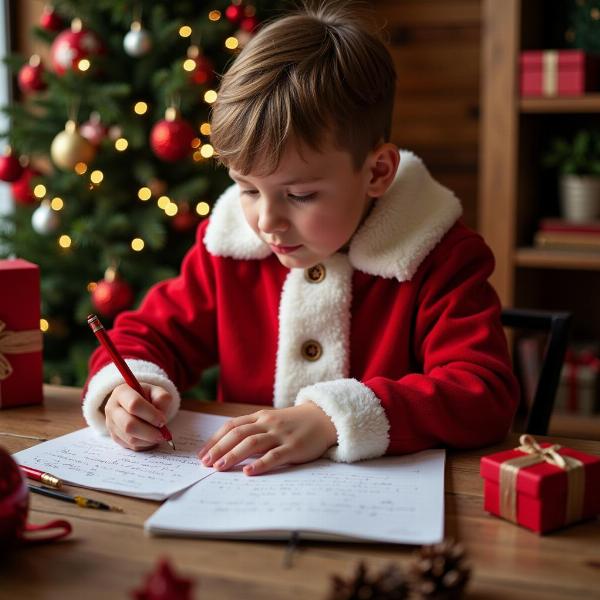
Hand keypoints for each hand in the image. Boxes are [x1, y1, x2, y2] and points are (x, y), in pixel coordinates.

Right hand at [104, 383, 173, 450]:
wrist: (135, 404)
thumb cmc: (147, 396)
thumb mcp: (156, 391)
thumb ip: (162, 398)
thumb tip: (161, 415)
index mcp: (122, 392)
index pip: (134, 405)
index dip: (151, 415)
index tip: (163, 420)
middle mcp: (112, 408)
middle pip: (129, 425)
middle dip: (149, 432)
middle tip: (163, 434)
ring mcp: (111, 424)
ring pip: (130, 438)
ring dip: (148, 440)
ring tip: (159, 436)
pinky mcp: (114, 437)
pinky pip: (131, 446)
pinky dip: (144, 445)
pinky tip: (151, 438)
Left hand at [197, 402, 337, 475]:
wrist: (323, 418)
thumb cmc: (294, 423)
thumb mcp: (271, 421)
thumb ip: (253, 430)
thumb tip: (227, 448)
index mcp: (260, 417)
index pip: (232, 426)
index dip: (215, 440)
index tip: (201, 454)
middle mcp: (268, 423)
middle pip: (238, 434)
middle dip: (219, 448)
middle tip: (205, 463)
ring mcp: (280, 434)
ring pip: (252, 443)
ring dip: (233, 455)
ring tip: (220, 468)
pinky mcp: (293, 447)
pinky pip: (274, 455)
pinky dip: (259, 464)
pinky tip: (248, 472)